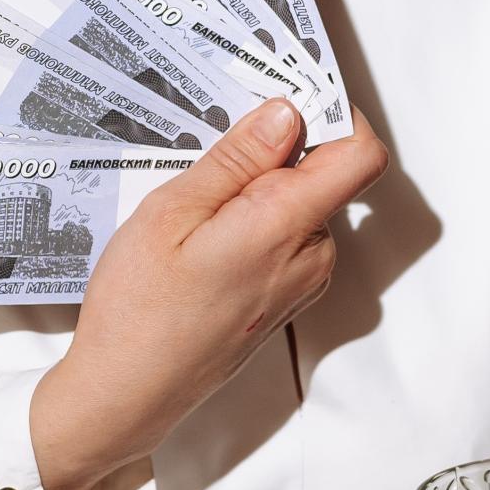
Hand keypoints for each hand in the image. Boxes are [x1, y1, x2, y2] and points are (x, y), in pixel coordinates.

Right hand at [30, 98, 387, 489]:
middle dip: (281, 151)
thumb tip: (287, 113)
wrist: (128, 394)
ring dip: (262, 190)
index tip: (289, 95)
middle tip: (212, 151)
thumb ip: (238, 160)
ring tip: (196, 205)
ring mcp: (302, 283)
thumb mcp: (172, 212)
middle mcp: (310, 256)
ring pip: (304, 206)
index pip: (361, 154)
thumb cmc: (139, 309)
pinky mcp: (286, 299)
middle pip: (329, 175)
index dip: (336, 114)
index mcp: (285, 226)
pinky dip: (257, 222)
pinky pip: (289, 239)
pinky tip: (203, 237)